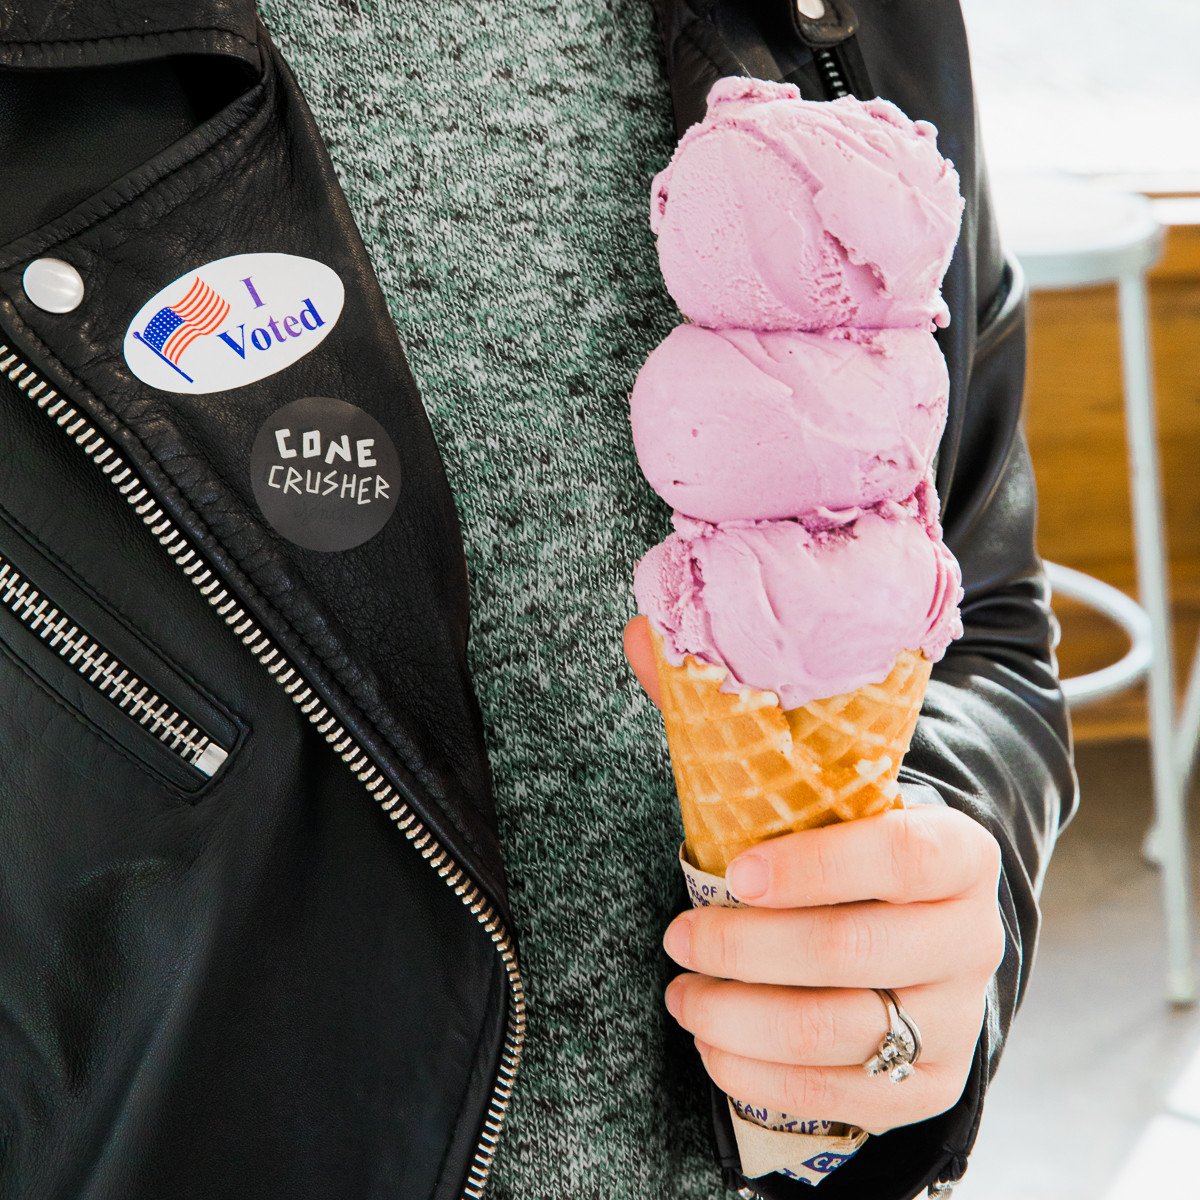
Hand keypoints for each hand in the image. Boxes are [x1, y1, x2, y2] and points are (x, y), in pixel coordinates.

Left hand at [624, 616, 1004, 1135]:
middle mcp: (973, 934)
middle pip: (858, 950)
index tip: (734, 871)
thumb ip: (729, 714)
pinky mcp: (929, 1081)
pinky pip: (838, 1093)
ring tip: (679, 990)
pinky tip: (710, 1037)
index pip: (902, 854)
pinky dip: (758, 1069)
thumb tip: (641, 632)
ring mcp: (953, 1015)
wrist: (911, 935)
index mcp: (955, 848)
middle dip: (748, 948)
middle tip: (677, 934)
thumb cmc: (842, 848)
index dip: (817, 865)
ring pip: (840, 1029)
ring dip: (740, 1014)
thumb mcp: (804, 786)